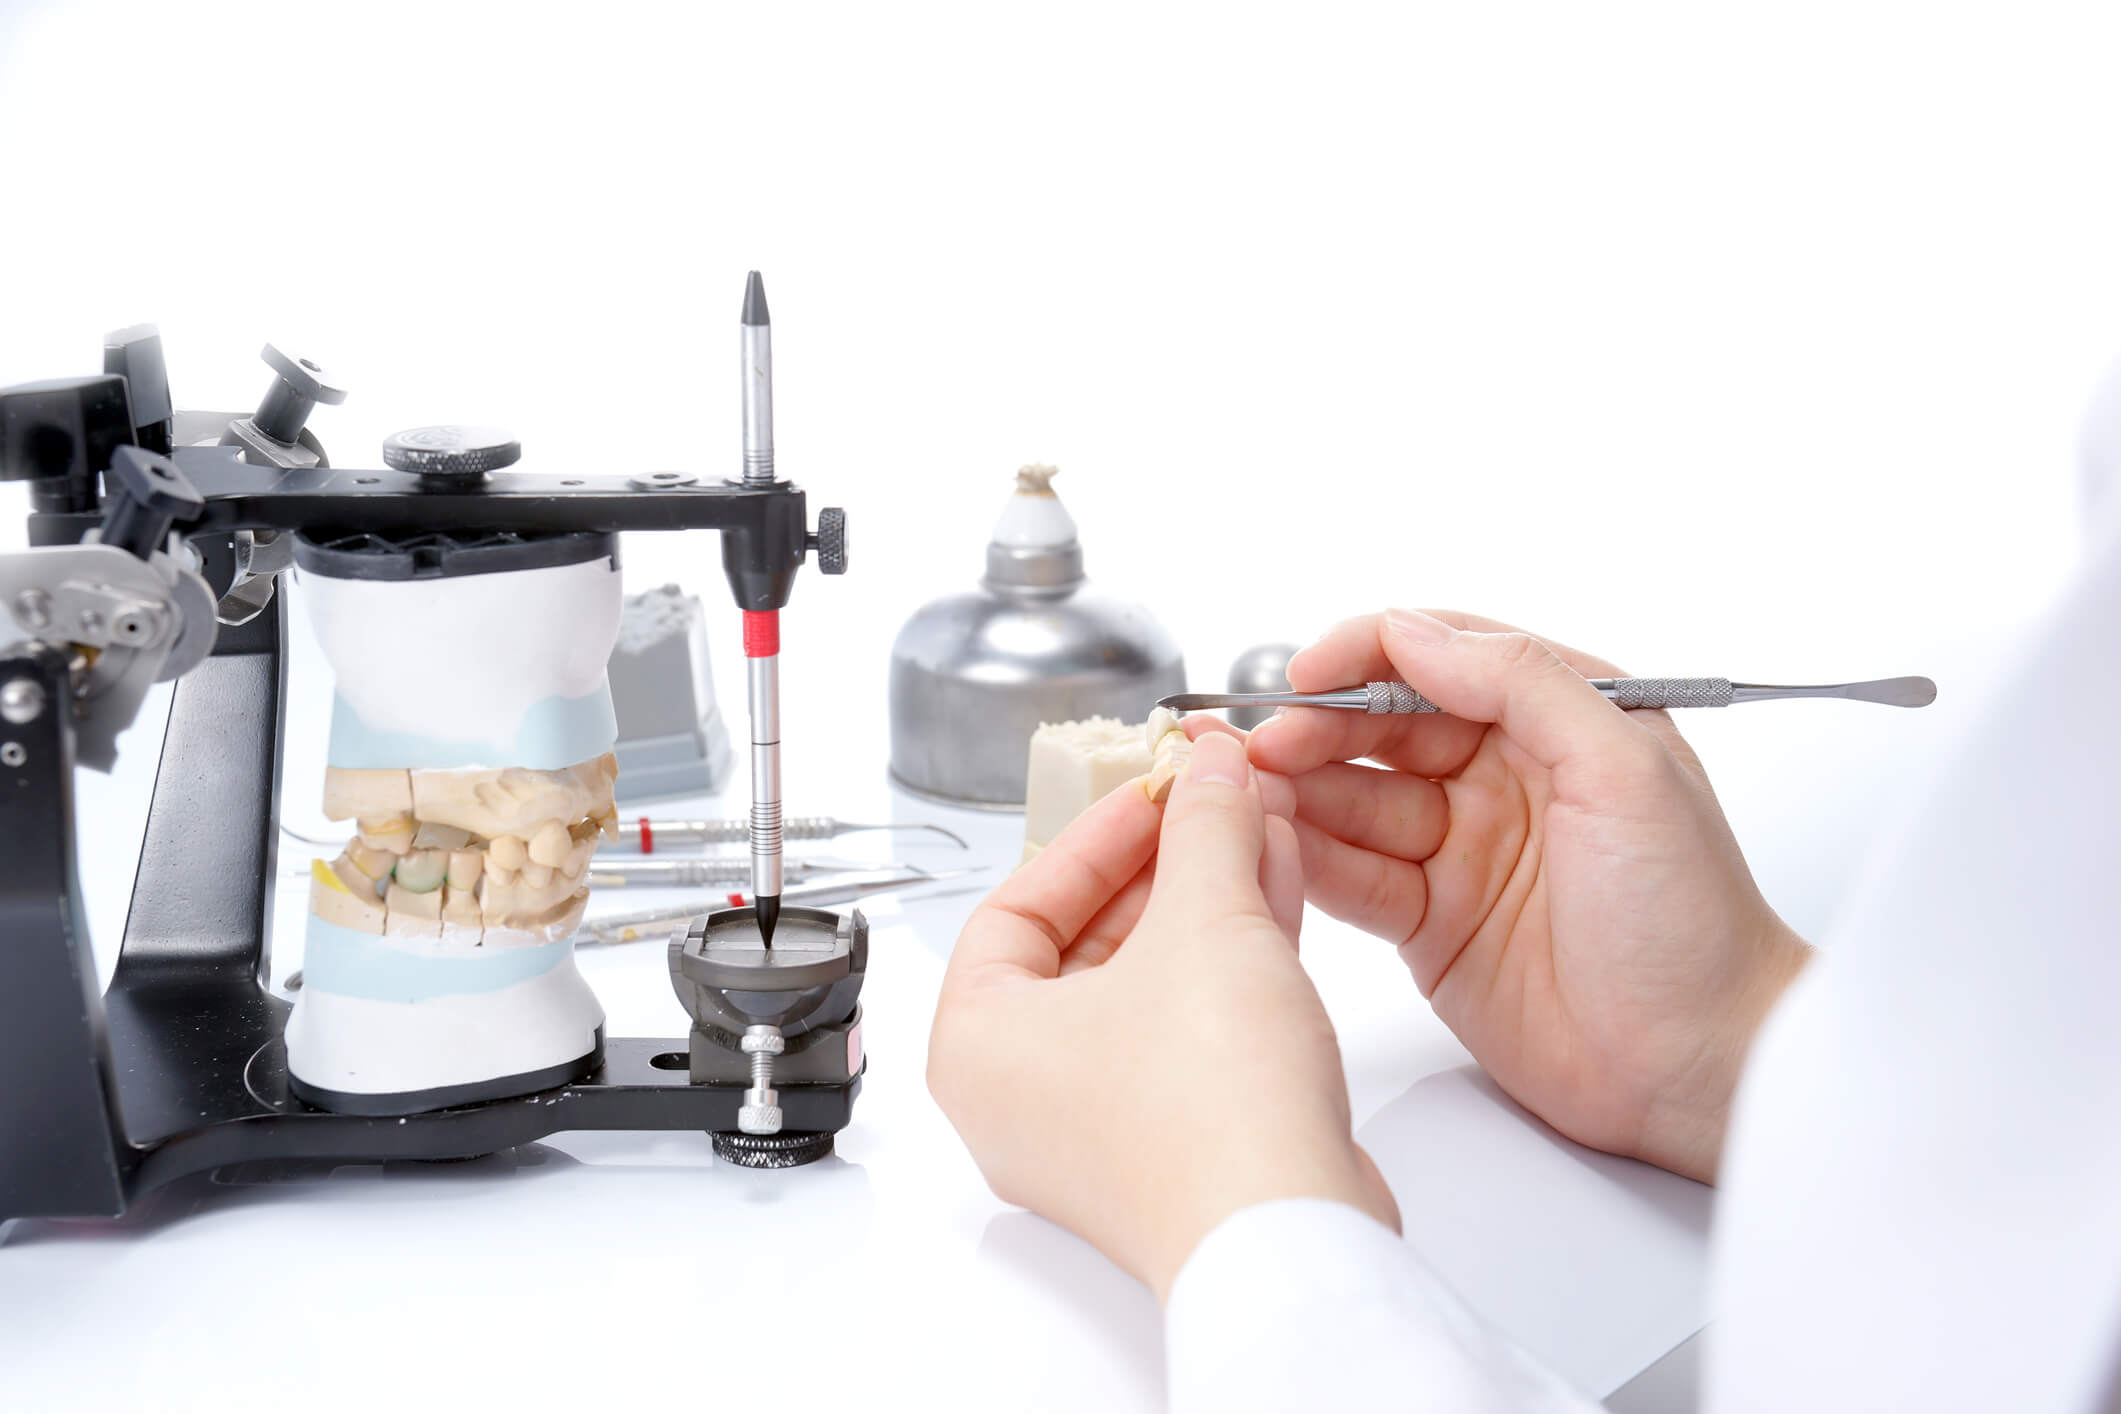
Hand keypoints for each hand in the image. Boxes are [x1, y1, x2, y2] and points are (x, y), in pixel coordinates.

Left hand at [928, 729, 1399, 1299]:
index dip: (1094, 835)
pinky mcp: (1170, 1147)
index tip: (1153, 790)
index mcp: (977, 1044)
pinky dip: (1224, 964)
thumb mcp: (1204, 922)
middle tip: (1207, 803)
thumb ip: (1204, 828)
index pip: (1017, 905)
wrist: (1288, 1233)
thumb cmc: (1208, 1109)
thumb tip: (1209, 768)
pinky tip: (1275, 896)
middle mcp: (1021, 1095)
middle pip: (1084, 942)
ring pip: (1144, 985)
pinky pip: (1184, 1030)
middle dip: (1161, 864)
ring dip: (1203, 905)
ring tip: (1253, 830)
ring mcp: (1096, 1128)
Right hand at [1246, 609, 1811, 1181]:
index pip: (1442, 656)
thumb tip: (1416, 631)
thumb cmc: (1691, 921)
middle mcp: (1505, 777)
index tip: (1307, 671)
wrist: (1699, 1067)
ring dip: (1300, 793)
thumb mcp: (1623, 768)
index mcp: (1559, 719)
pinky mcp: (1431, 924)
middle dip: (1316, 729)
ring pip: (1356, 800)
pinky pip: (1353, 877)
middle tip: (1261, 745)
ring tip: (1250, 795)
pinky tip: (1275, 846)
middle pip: (1382, 727)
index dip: (1367, 654)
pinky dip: (1309, 859)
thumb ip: (1521, 683)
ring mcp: (1463, 851)